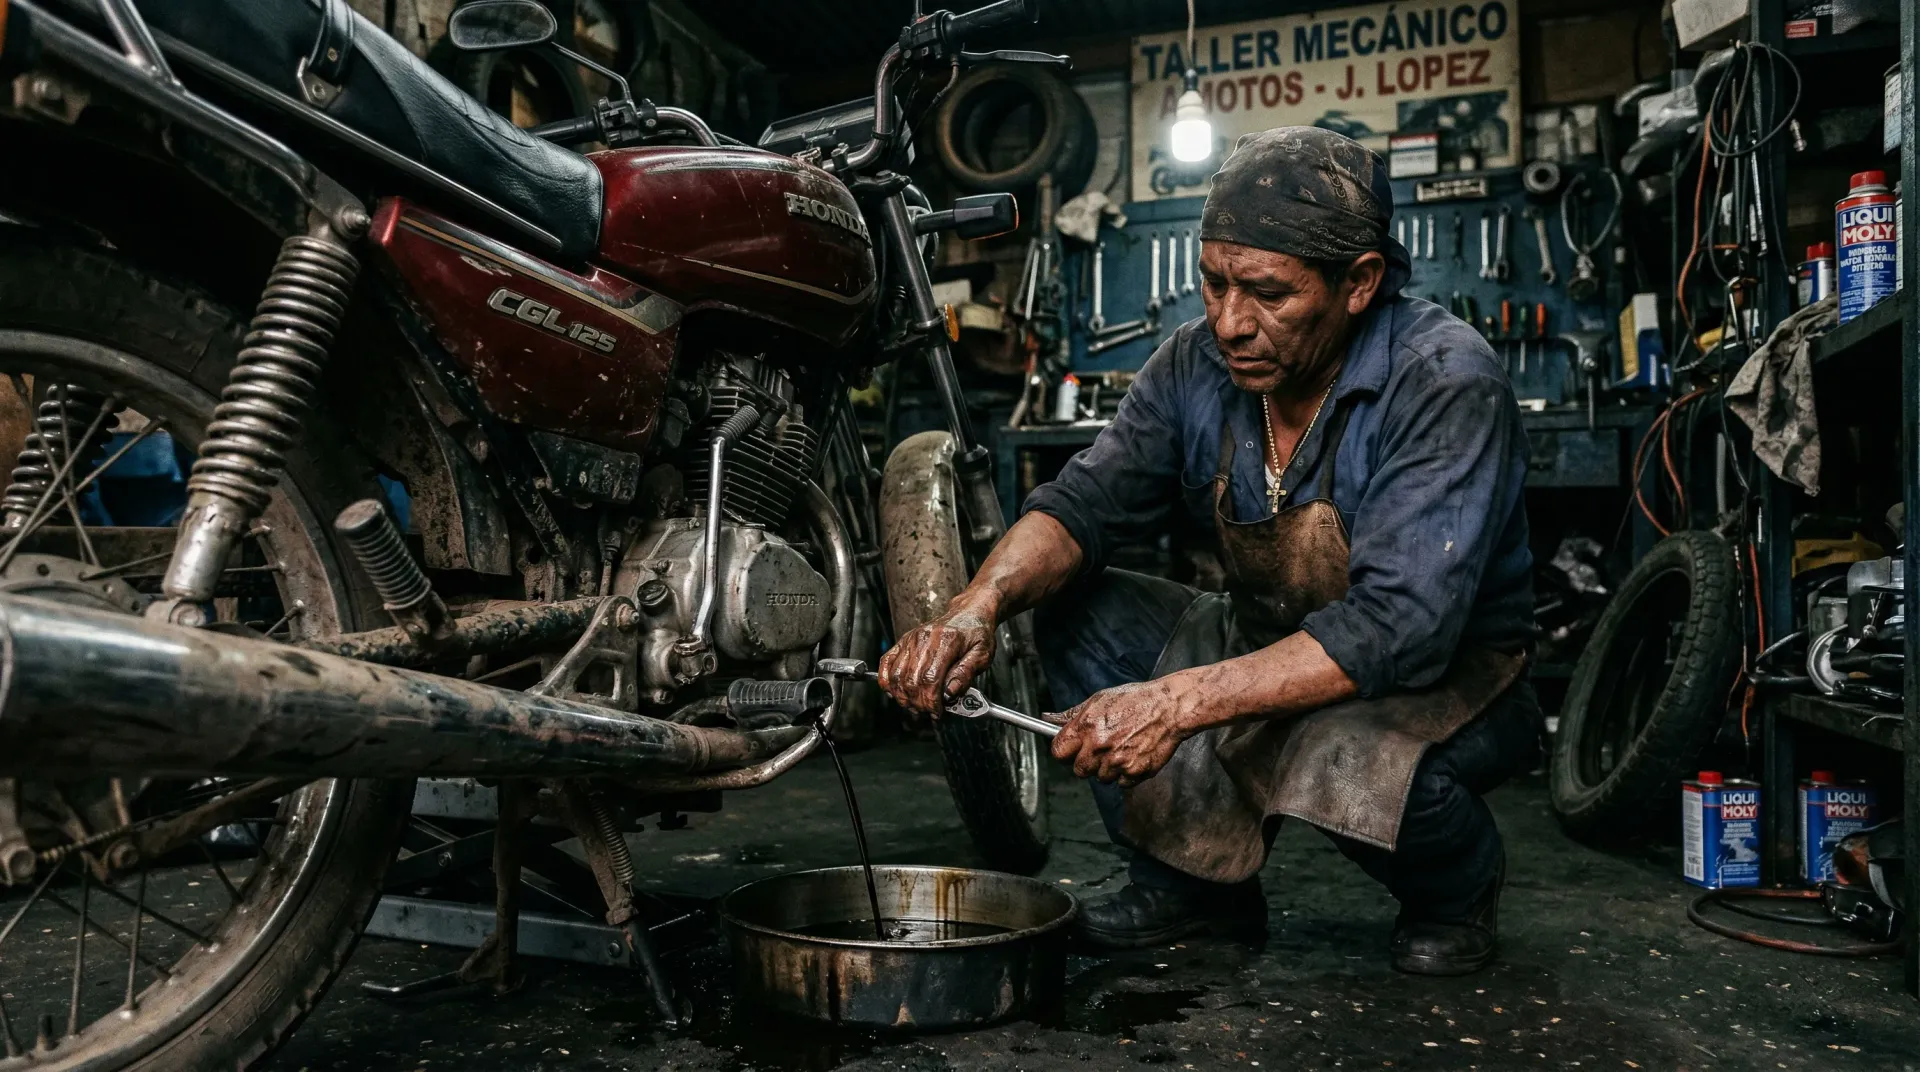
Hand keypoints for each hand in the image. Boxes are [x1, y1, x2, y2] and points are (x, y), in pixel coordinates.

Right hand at [878, 596, 997, 716]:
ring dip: (903, 697)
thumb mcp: (983, 654)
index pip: (931, 679)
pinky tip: (895, 692)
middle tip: (928, 711)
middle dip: (918, 703)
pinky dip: (886, 681)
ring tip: (915, 706)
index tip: (938, 711)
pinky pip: (887, 662)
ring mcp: (911, 639)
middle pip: (911, 680)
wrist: (969, 612)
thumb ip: (966, 674)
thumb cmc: (977, 632)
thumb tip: (949, 694)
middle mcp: (925, 639)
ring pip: (897, 675)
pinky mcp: (904, 641)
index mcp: (946, 641)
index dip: (931, 701)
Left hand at [1049, 675, 1212, 785]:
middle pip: (1079, 770)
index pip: (1058, 752)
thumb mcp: (1099, 699)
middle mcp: (1099, 745)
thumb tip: (1047, 718)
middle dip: (1088, 763)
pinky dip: (1127, 774)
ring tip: (1123, 748)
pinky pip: (1122, 783)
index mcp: (1087, 726)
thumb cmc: (1136, 700)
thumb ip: (1072, 714)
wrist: (1169, 708)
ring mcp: (1117, 761)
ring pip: (1101, 778)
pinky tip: (1134, 754)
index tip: (1071, 750)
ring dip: (1109, 768)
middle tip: (1102, 749)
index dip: (1065, 752)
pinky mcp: (1134, 772)